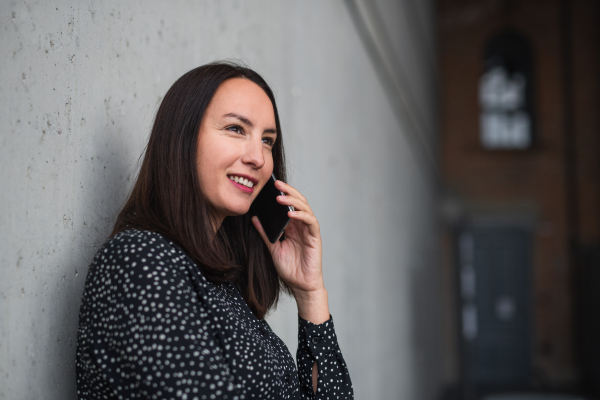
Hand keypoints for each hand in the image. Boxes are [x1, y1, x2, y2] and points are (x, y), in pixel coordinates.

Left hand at [252, 180, 328, 323]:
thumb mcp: (272, 248)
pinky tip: (291, 214)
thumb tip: (254, 218)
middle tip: (276, 184)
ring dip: (293, 201)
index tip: (270, 186)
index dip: (282, 193)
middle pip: (298, 201)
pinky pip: (310, 222)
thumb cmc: (289, 268)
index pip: (289, 204)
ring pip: (305, 208)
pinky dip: (301, 216)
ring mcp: (309, 230)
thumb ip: (265, 233)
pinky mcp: (315, 237)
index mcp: (292, 226)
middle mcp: (302, 225)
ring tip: (280, 197)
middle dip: (288, 191)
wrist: (300, 285)